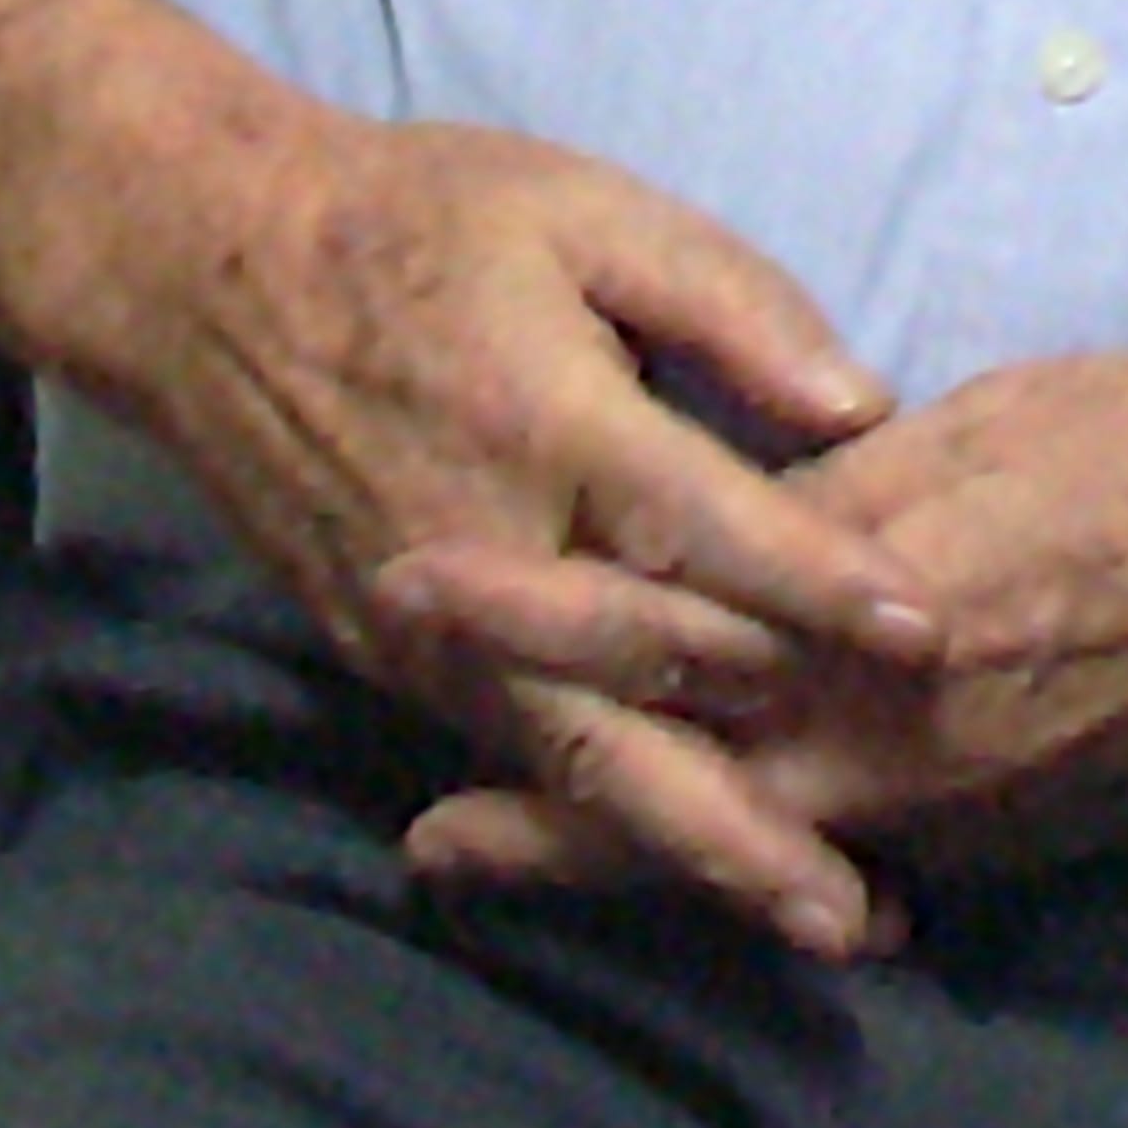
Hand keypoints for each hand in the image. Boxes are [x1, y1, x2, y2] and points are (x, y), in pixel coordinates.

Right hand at [71, 111, 945, 949]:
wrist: (201, 280)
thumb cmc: (418, 222)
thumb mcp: (581, 208)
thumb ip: (726, 301)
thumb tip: (861, 406)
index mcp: (543, 418)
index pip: (703, 522)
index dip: (816, 581)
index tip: (925, 638)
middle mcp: (487, 549)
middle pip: (630, 704)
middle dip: (747, 812)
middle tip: (865, 905)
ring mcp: (428, 627)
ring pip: (573, 763)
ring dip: (689, 852)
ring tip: (812, 920)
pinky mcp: (391, 660)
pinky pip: (516, 750)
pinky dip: (608, 820)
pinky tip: (696, 862)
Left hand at [388, 300, 1127, 914]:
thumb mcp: (995, 420)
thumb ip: (862, 486)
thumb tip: (764, 506)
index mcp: (883, 581)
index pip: (663, 610)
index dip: (531, 616)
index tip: (413, 598)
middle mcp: (905, 715)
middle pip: (682, 775)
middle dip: (546, 803)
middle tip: (422, 835)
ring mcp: (965, 797)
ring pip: (764, 839)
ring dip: (642, 851)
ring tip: (520, 860)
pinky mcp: (1026, 837)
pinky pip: (872, 859)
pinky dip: (783, 867)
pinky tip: (730, 871)